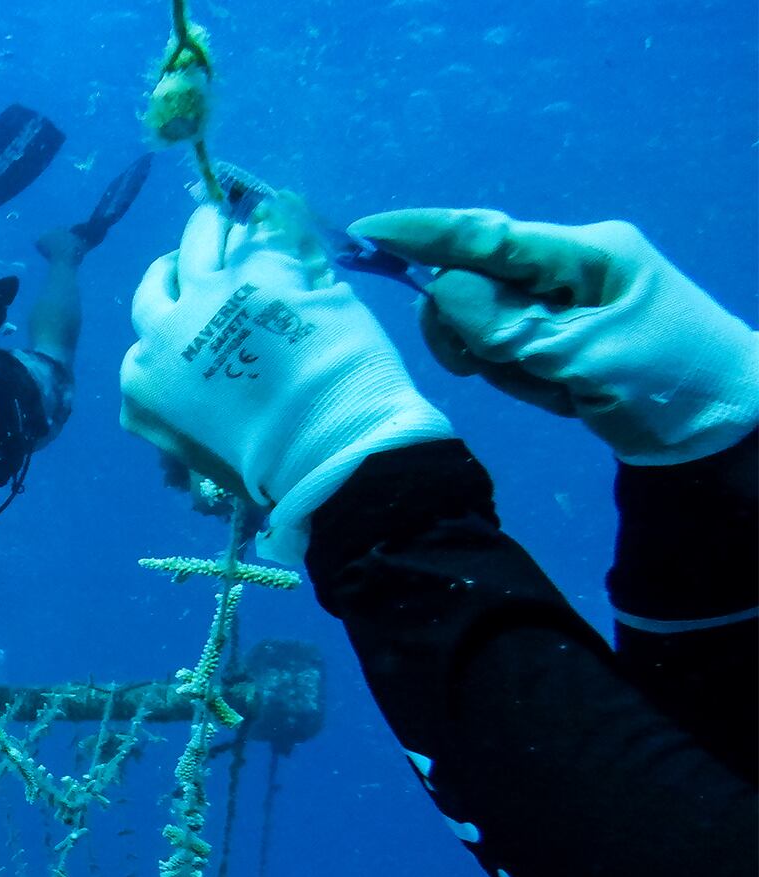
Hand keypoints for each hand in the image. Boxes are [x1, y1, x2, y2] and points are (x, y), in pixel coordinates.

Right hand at [121, 204, 452, 561]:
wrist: (316, 444)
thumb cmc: (259, 468)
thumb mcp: (200, 455)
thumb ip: (187, 420)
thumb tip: (201, 412)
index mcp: (143, 380)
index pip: (144, 338)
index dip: (167, 319)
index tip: (184, 316)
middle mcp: (165, 329)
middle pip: (161, 278)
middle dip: (178, 265)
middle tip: (197, 254)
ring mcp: (214, 293)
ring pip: (202, 237)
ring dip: (212, 226)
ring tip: (226, 216)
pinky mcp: (266, 271)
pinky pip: (264, 237)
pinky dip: (272, 230)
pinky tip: (283, 220)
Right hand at [352, 208, 757, 464]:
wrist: (730, 431)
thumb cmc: (671, 386)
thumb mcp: (588, 358)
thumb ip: (508, 325)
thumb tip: (442, 289)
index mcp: (587, 252)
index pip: (488, 234)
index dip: (424, 233)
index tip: (367, 232)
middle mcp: (571, 264)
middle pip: (477, 283)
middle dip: (474, 330)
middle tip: (485, 369)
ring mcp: (567, 299)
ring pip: (487, 323)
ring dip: (504, 362)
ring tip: (557, 390)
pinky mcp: (564, 333)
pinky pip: (509, 348)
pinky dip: (522, 375)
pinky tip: (563, 394)